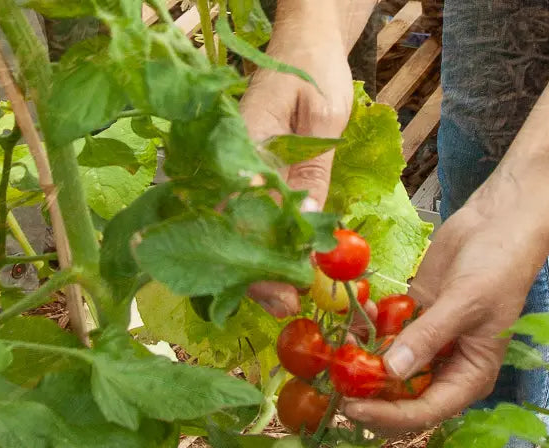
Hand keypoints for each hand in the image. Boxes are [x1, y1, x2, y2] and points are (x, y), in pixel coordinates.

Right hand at [240, 22, 355, 317]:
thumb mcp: (324, 117)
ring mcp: (231, 167)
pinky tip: (280, 276)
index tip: (279, 282)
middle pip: (224, 226)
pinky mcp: (245, 175)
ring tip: (284, 300)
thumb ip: (311, 170)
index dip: (253, 250)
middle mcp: (225, 158)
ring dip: (252, 267)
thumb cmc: (314, 69)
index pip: (236, 204)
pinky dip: (259, 248)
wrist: (303, 42)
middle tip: (284, 304)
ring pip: (228, 229)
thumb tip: (302, 226)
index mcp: (240, 138)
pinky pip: (243, 217)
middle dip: (250, 271)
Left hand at [341, 202, 548, 434]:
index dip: (388, 416)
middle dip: (369, 392)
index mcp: (469, 377)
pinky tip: (356, 312)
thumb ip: (427, 337)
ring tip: (340, 342)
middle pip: (401, 397)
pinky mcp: (410, 318)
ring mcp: (425, 343)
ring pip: (386, 366)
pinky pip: (382, 333)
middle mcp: (445, 368)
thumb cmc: (499, 267)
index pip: (425, 411)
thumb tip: (391, 370)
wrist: (499, 223)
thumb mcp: (465, 303)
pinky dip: (366, 327)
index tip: (353, 407)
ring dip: (361, 358)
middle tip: (335, 380)